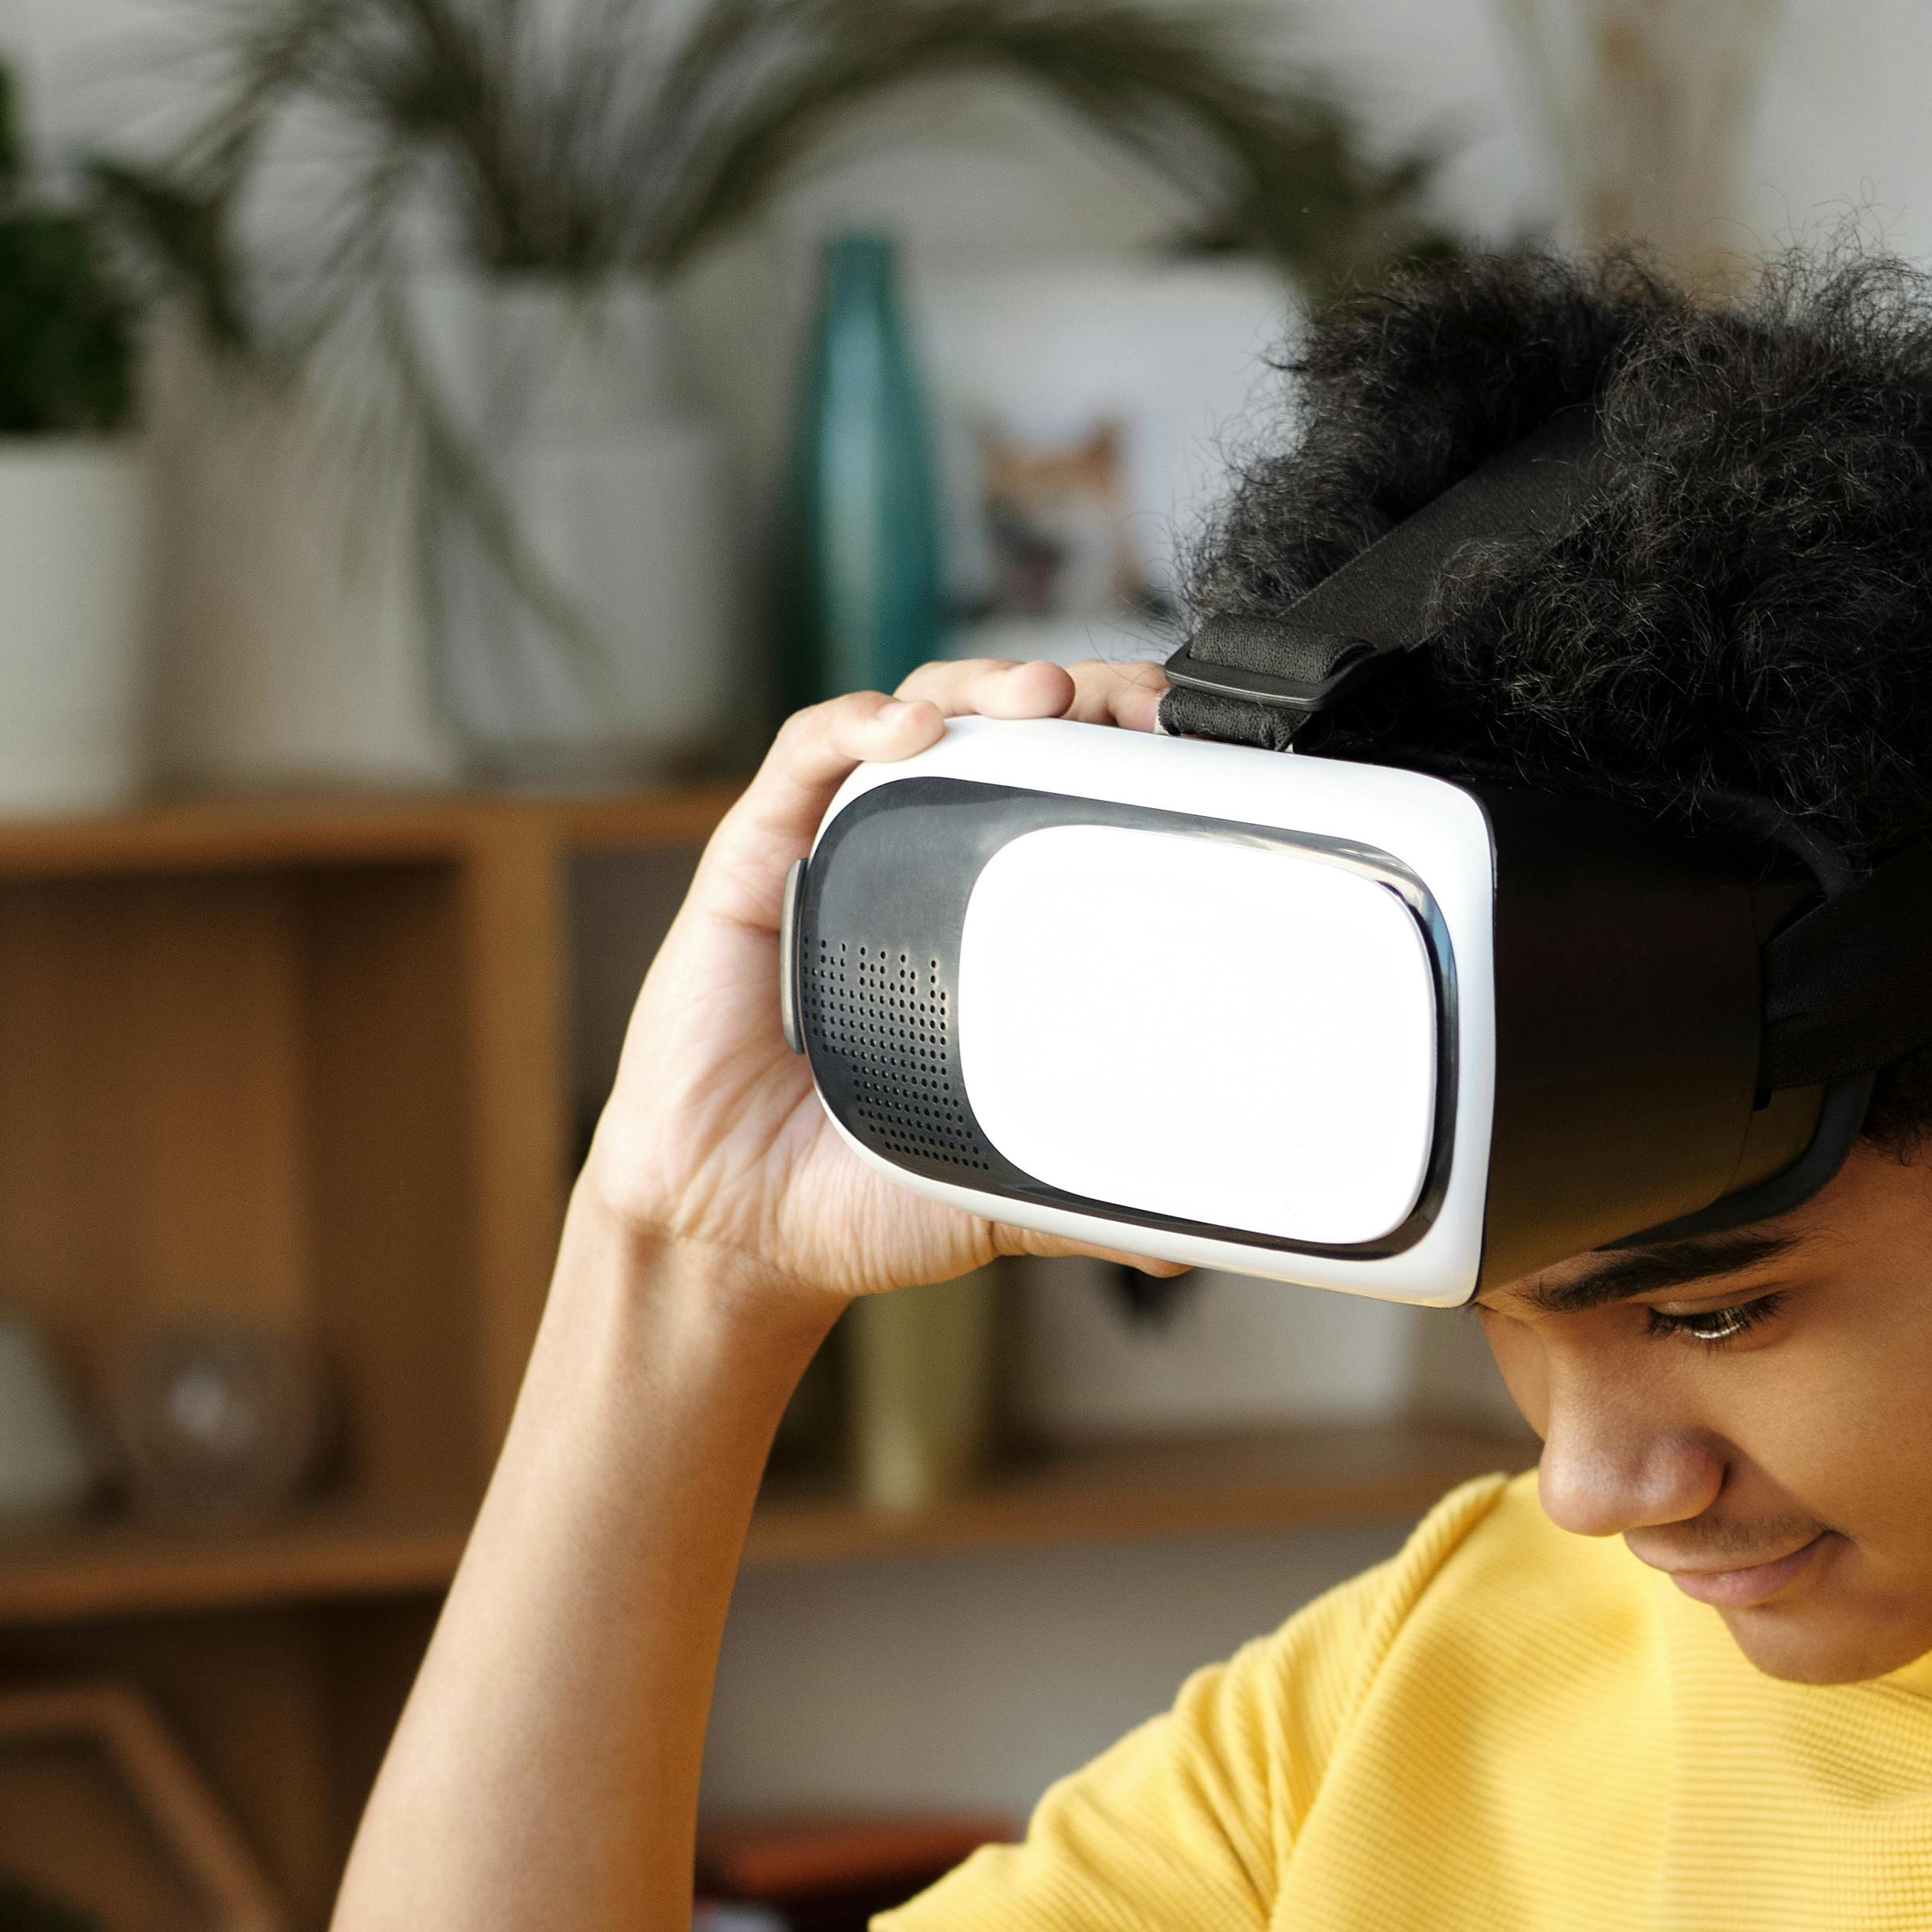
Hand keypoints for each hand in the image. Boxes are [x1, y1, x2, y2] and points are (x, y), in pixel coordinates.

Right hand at [579, 650, 1173, 1310]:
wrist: (742, 1229)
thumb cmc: (860, 1190)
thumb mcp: (1002, 1186)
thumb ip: (1085, 1190)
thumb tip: (1184, 1243)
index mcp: (978, 929)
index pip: (1059, 806)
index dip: (1120, 762)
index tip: (1188, 750)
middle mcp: (910, 873)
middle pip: (997, 736)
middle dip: (1072, 697)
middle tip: (1136, 703)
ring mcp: (830, 855)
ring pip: (911, 719)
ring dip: (980, 688)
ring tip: (1045, 694)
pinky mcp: (751, 860)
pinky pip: (803, 760)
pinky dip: (856, 724)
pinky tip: (909, 725)